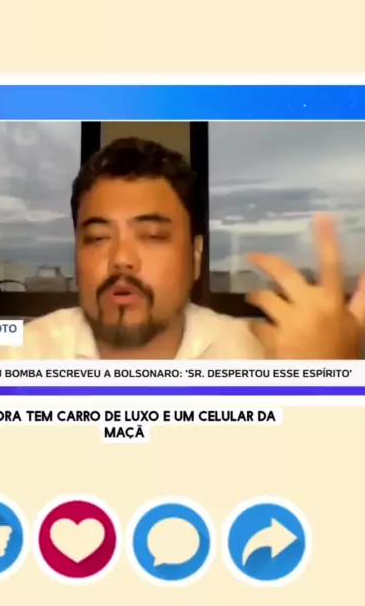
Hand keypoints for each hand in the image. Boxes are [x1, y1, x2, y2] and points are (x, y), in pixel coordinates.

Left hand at [247, 215, 364, 358]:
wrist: (323, 387)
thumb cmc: (342, 353)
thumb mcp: (358, 324)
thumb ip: (362, 297)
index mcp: (332, 302)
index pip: (332, 264)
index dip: (327, 239)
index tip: (322, 218)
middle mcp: (310, 307)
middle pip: (285, 274)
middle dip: (267, 262)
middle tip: (253, 256)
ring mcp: (289, 323)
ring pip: (265, 299)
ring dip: (257, 297)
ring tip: (253, 298)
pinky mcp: (273, 340)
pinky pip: (256, 326)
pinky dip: (255, 326)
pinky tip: (256, 327)